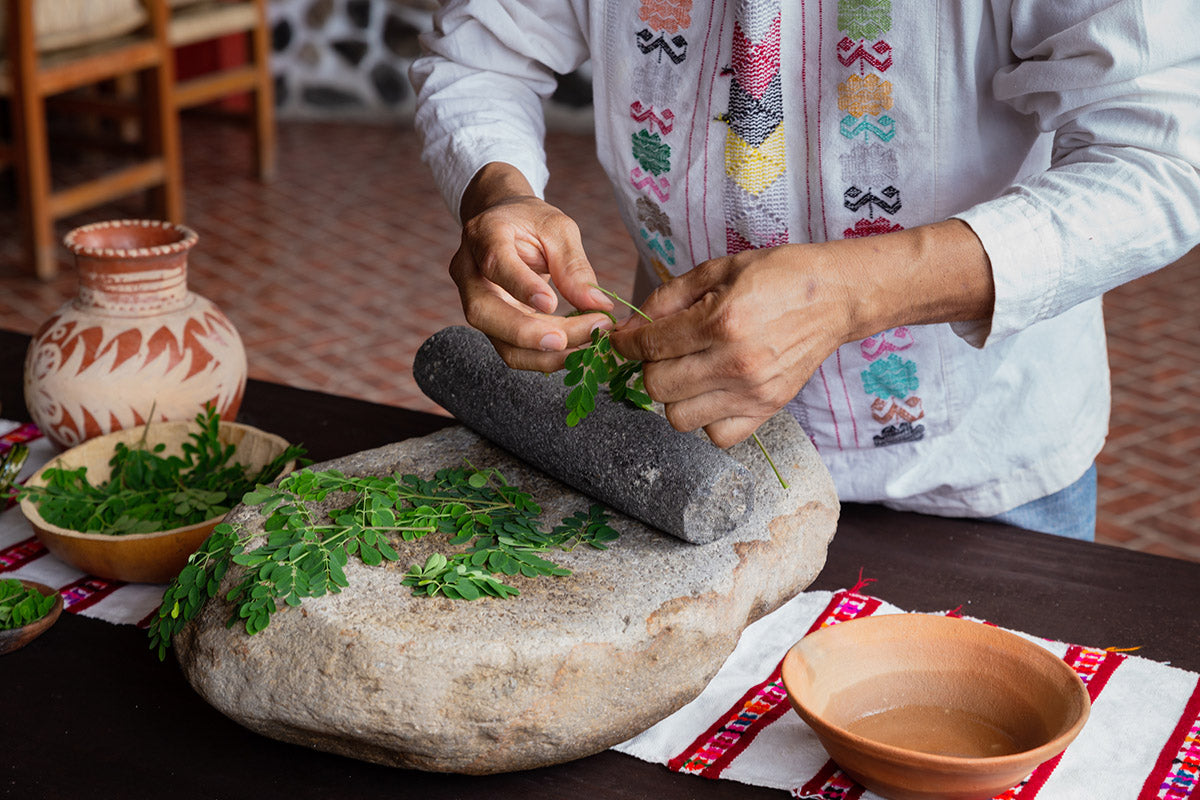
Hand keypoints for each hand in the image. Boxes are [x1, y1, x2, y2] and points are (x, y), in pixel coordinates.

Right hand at [452, 163, 613, 370]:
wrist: (503, 224)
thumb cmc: (531, 222)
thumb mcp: (558, 229)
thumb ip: (574, 266)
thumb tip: (598, 305)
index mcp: (484, 233)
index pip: (495, 263)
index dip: (521, 286)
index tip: (552, 304)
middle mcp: (469, 270)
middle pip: (483, 311)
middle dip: (527, 333)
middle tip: (569, 340)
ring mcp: (472, 299)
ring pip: (496, 339)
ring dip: (541, 353)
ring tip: (582, 349)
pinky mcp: (489, 322)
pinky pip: (510, 348)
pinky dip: (541, 357)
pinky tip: (571, 351)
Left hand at [610, 221, 993, 446]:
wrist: (836, 296)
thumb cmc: (778, 276)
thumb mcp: (719, 269)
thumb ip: (669, 297)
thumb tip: (630, 325)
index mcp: (721, 321)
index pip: (650, 346)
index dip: (625, 343)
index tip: (622, 340)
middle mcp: (736, 363)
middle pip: (658, 387)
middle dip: (650, 367)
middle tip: (664, 351)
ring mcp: (753, 392)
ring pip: (679, 418)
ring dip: (675, 396)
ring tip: (690, 371)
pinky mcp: (768, 410)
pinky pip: (716, 437)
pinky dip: (706, 420)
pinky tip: (713, 392)